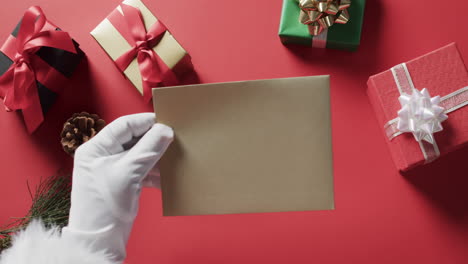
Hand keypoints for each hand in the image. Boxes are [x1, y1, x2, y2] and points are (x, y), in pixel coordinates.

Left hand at [61, 113, 172, 262]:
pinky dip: (154, 173)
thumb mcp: (128, 172)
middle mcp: (103, 156)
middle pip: (133, 139)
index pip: (123, 125)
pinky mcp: (123, 182)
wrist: (100, 240)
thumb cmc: (103, 207)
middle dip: (153, 141)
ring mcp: (113, 170)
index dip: (145, 122)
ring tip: (172, 159)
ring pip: (139, 155)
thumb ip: (148, 149)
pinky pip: (141, 170)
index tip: (166, 122)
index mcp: (96, 148)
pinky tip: (165, 177)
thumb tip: (165, 130)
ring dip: (156, 158)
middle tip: (173, 139)